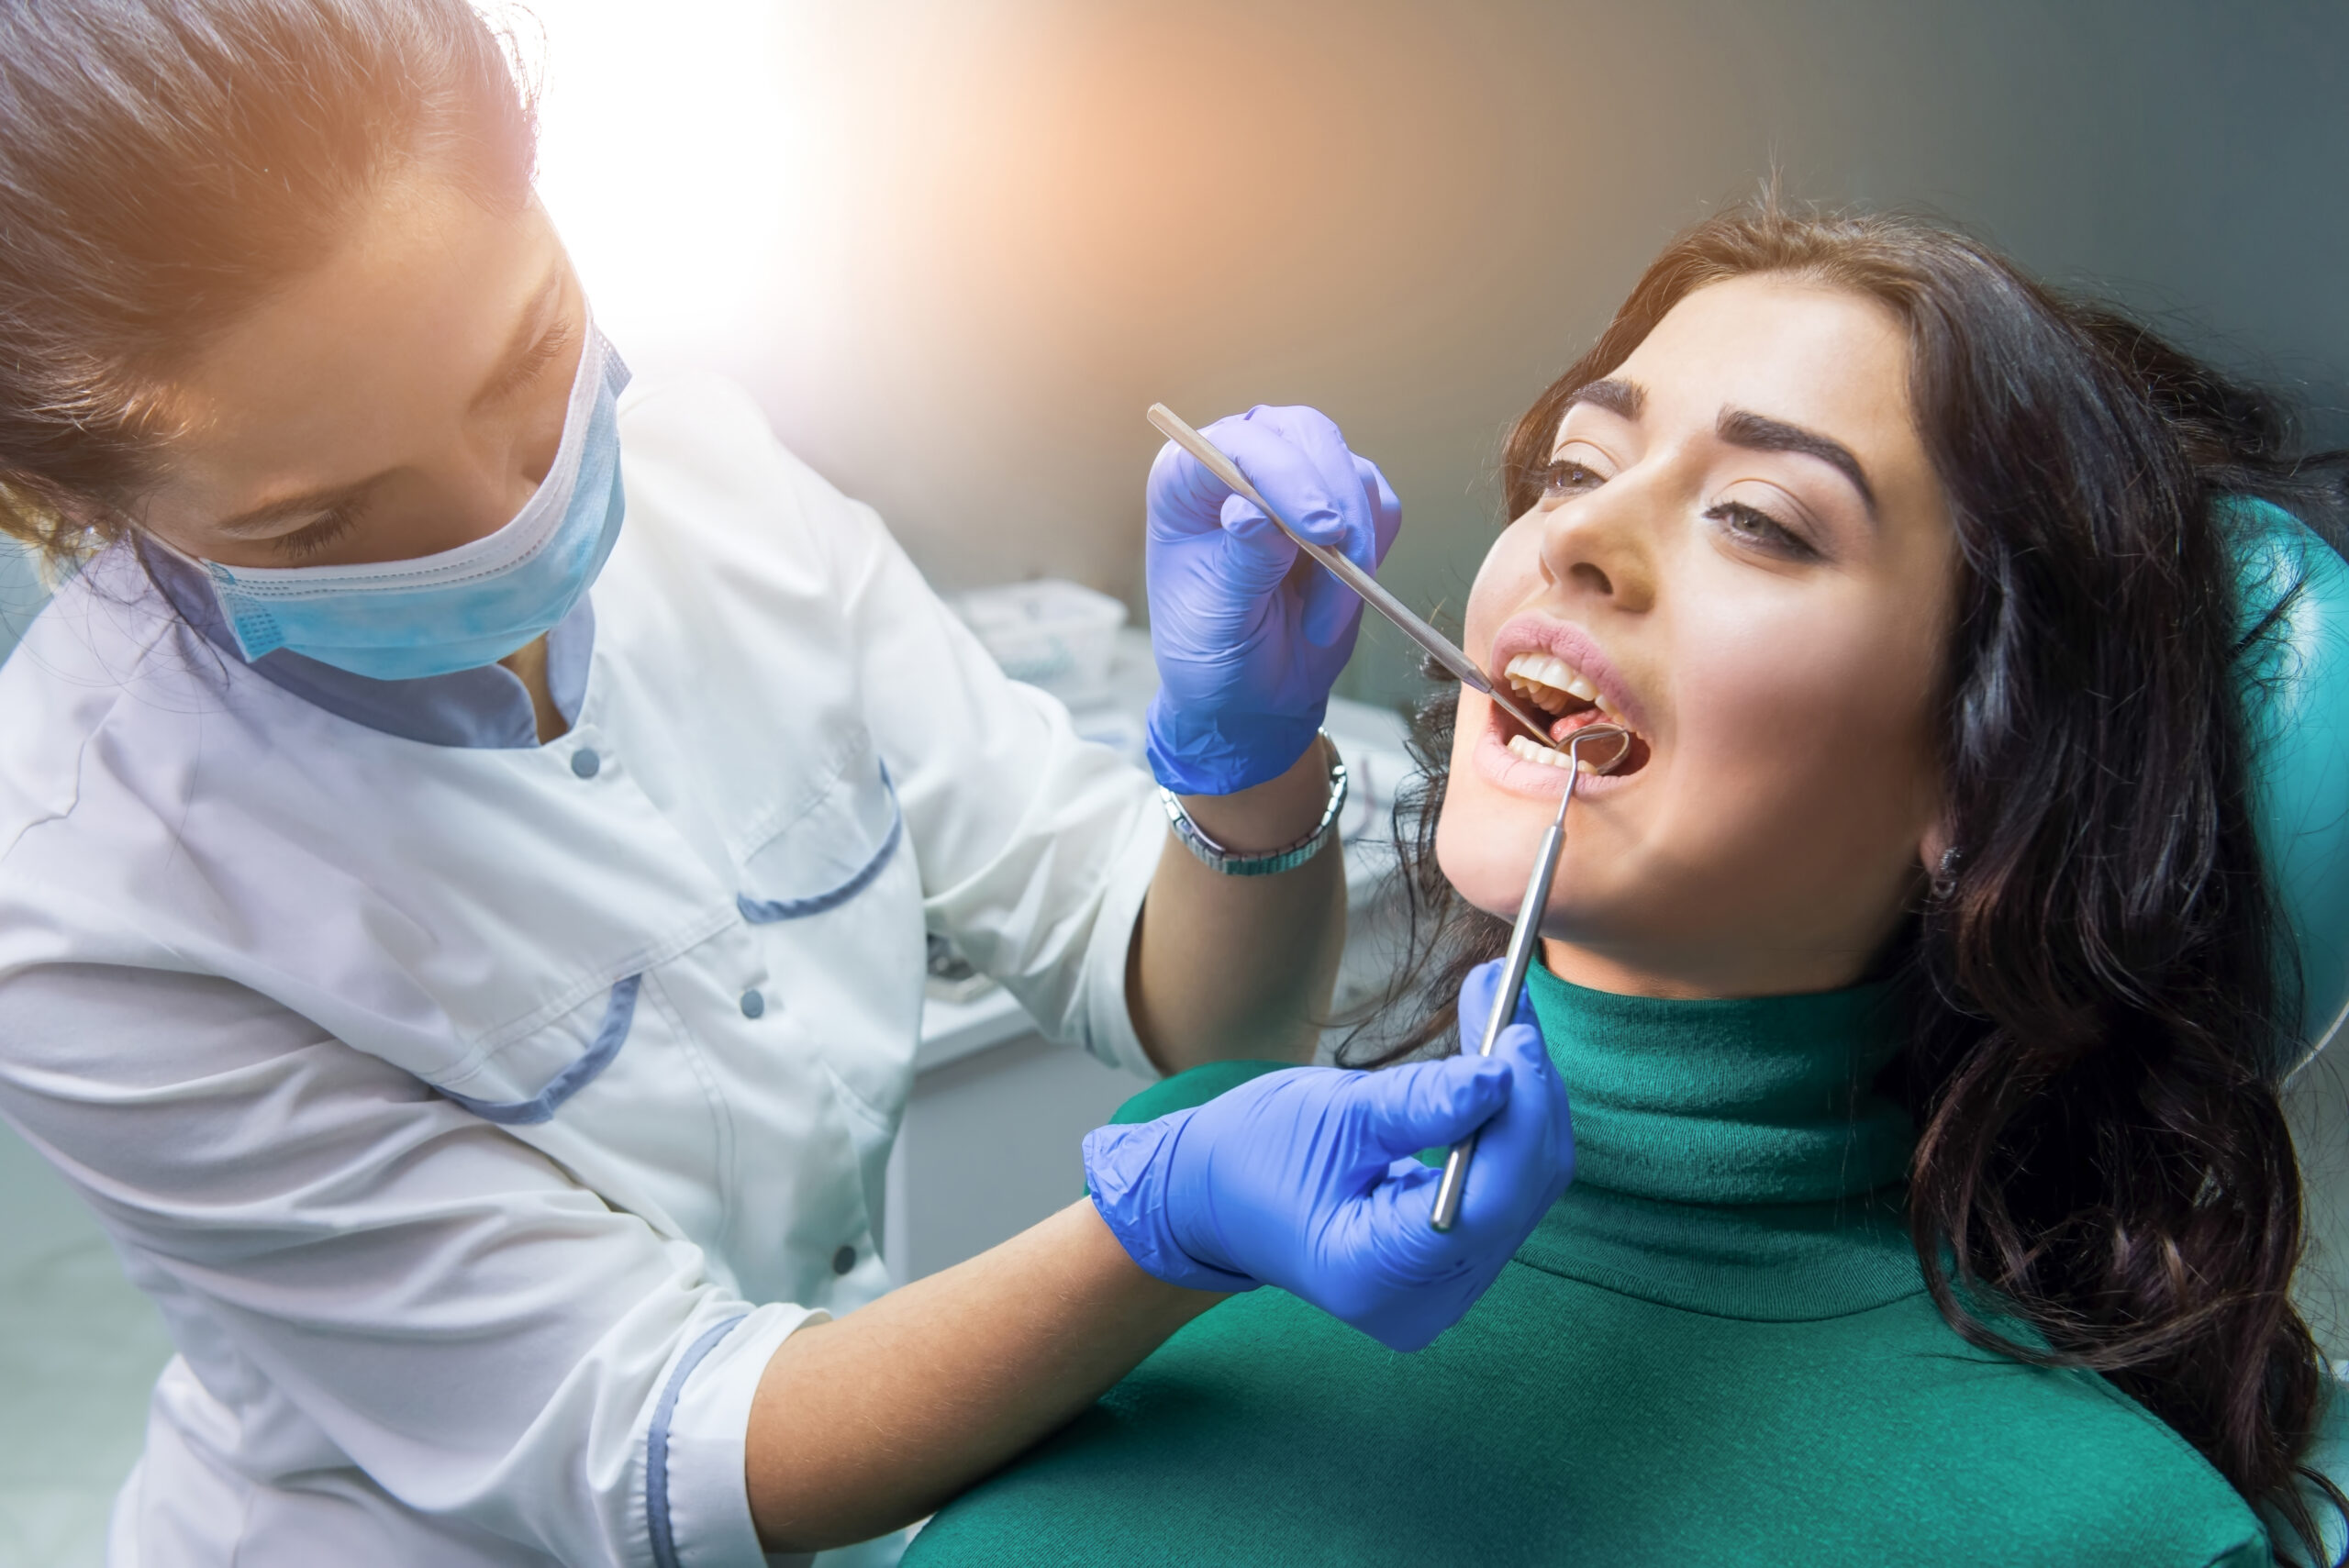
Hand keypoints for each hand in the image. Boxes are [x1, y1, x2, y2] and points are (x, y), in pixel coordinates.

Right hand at [1084, 959, 1573, 1349]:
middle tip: (1510, 1000)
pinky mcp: (1453, 1263)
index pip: (1489, 1199)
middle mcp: (1424, 1300)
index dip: (1520, 1112)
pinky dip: (1507, 1124)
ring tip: (1500, 1014)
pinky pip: (1507, 1188)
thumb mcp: (1333, 1116)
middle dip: (1525, 1092)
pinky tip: (1496, 1068)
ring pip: (1525, 1185)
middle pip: (1520, 1191)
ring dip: (1522, 1099)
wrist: (1215, 1198)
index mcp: (1376, 1272)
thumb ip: (1421, 1103)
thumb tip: (1503, 1075)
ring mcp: (1443, 1289)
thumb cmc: (1256, 1152)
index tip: (1518, 1031)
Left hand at [1143, 405, 1401, 795]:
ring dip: (1353, 547)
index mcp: (1187, 480)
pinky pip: (1381, 506)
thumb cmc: (1213, 654)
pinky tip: (1338, 601)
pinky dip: (1374, 552)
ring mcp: (1298, 480)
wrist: (1253, 694)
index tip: (1318, 531)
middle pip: (1306, 435)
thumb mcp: (1215, 618)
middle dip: (1334, 498)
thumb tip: (1252, 510)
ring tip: (1320, 618)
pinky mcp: (1344, 506)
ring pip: (1351, 472)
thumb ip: (1239, 562)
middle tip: (1343, 564)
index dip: (1282, 475)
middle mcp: (1243, 464)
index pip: (1239, 444)